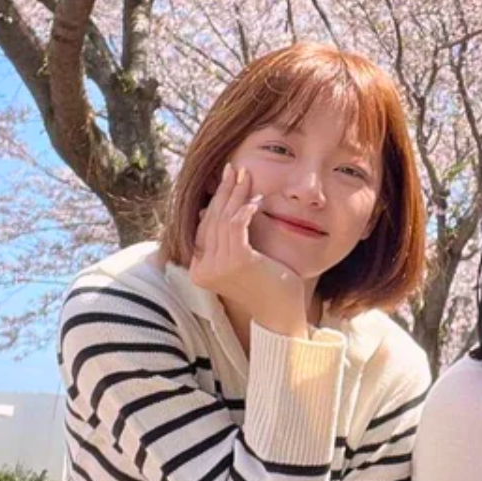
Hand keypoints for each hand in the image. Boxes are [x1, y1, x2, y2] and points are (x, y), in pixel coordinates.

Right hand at [190, 162, 308, 337]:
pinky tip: (255, 200)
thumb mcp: (240, 259)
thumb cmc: (266, 284)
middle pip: (212, 219)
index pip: (204, 227)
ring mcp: (218, 267)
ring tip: (246, 176)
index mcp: (199, 270)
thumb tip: (210, 210)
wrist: (282, 311)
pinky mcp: (237, 261)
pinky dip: (245, 210)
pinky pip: (237, 226)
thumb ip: (225, 240)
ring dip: (236, 194)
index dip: (215, 201)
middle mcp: (203, 269)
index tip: (227, 180)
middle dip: (224, 191)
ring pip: (224, 219)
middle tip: (234, 169)